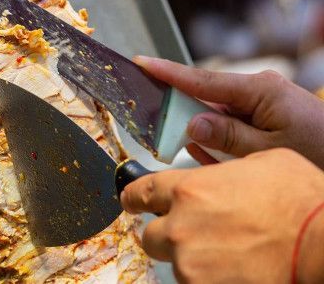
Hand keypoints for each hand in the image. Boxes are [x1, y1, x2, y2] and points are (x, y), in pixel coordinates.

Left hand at [121, 149, 323, 282]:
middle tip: (194, 237)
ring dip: (193, 261)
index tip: (131, 202)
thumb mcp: (259, 163)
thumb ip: (222, 171)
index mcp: (189, 190)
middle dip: (167, 236)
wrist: (323, 243)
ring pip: (176, 265)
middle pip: (151, 236)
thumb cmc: (299, 200)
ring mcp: (191, 264)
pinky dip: (209, 280)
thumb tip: (217, 177)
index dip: (134, 198)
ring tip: (227, 257)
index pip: (142, 193)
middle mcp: (181, 227)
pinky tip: (234, 273)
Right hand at [133, 56, 323, 167]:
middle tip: (177, 142)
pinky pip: (232, 128)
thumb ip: (228, 137)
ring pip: (217, 119)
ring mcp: (262, 103)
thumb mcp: (271, 151)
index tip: (140, 62)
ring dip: (212, 142)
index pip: (202, 79)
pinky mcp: (266, 117)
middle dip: (190, 122)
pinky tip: (231, 163)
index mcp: (259, 90)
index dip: (167, 72)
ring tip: (226, 164)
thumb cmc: (321, 154)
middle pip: (204, 101)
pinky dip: (226, 146)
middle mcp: (258, 91)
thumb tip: (191, 125)